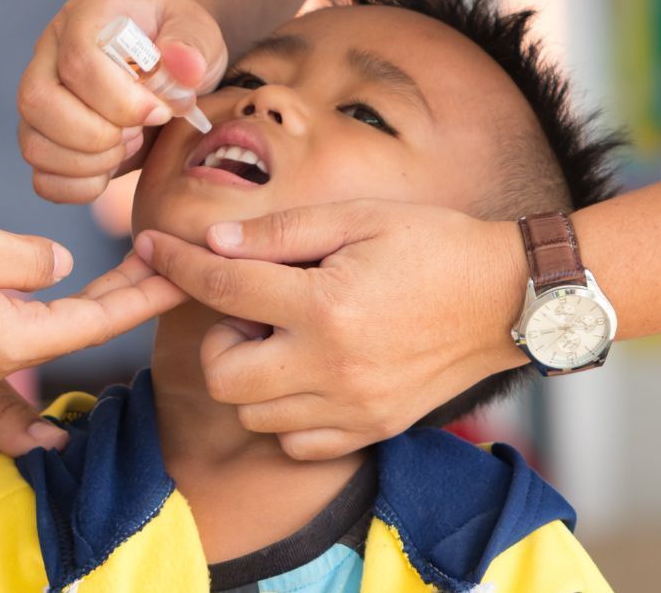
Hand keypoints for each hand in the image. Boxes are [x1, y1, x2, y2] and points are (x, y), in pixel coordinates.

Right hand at [0, 205, 186, 390]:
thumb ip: (29, 259)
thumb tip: (57, 266)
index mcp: (9, 342)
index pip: (100, 322)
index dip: (147, 296)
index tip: (183, 275)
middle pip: (83, 326)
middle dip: (130, 294)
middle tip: (170, 263)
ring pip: (53, 324)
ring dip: (96, 295)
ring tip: (137, 265)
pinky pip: (17, 320)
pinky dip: (54, 299)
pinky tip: (69, 280)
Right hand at [18, 0, 226, 203]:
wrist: (168, 67)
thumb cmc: (180, 44)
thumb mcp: (199, 32)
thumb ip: (194, 44)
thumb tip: (185, 66)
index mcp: (86, 18)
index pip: (78, 60)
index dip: (120, 99)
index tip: (159, 112)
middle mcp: (50, 55)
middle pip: (38, 101)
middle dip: (97, 133)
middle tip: (139, 131)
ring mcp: (41, 99)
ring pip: (33, 143)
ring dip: (90, 162)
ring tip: (129, 144)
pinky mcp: (46, 138)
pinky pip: (42, 178)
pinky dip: (80, 187)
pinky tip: (112, 169)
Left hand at [135, 200, 531, 460]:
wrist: (507, 298)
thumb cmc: (436, 246)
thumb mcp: (361, 218)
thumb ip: (283, 232)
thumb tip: (213, 243)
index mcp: (327, 303)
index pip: (224, 286)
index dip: (179, 264)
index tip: (153, 249)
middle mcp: (332, 364)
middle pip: (224, 374)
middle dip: (221, 337)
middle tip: (254, 309)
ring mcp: (353, 405)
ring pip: (254, 414)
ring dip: (253, 375)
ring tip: (288, 339)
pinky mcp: (373, 428)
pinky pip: (296, 442)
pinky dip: (287, 414)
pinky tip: (309, 376)